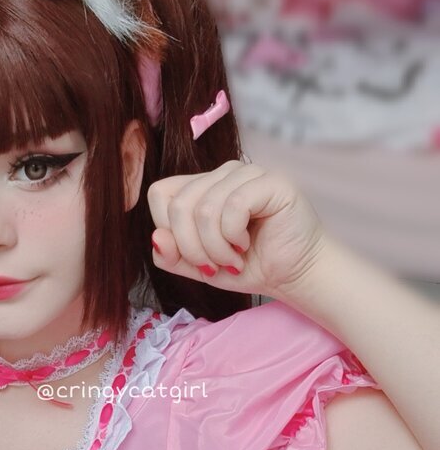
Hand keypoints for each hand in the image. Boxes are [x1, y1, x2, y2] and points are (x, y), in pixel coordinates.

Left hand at [148, 160, 326, 299]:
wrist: (292, 275)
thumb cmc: (249, 267)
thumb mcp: (199, 268)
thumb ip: (172, 256)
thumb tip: (156, 237)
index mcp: (201, 187)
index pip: (160, 194)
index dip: (167, 229)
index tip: (191, 256)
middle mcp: (221, 175)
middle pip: (179, 204)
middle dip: (192, 248)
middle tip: (213, 266)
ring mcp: (246, 174)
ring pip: (204, 208)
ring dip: (216, 248)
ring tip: (233, 259)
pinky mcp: (270, 181)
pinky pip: (233, 205)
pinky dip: (233, 236)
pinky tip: (246, 245)